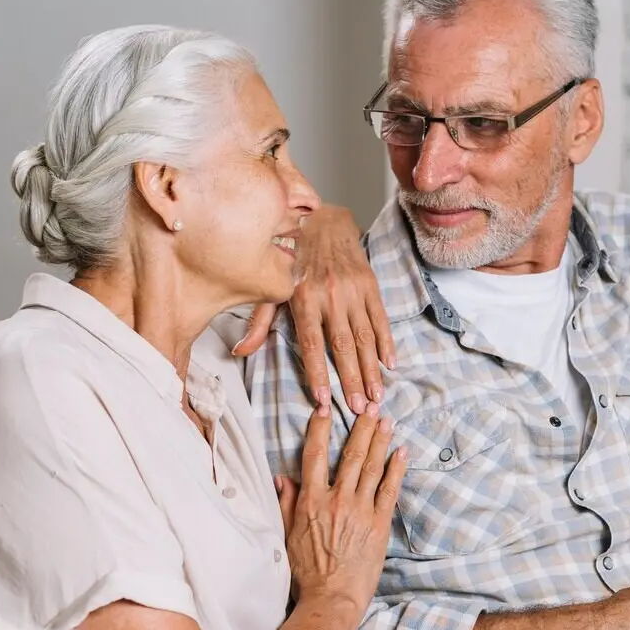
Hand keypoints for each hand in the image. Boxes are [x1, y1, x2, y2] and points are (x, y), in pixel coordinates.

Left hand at [234, 204, 395, 414]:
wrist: (323, 220)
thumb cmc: (293, 258)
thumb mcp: (271, 288)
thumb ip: (258, 322)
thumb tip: (239, 352)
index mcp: (302, 298)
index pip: (311, 344)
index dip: (318, 374)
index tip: (324, 401)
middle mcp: (329, 295)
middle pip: (342, 346)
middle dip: (352, 380)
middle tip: (360, 409)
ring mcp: (352, 290)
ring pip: (364, 337)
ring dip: (372, 369)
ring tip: (377, 396)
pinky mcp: (369, 284)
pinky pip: (379, 318)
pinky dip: (386, 342)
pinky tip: (390, 364)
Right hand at [280, 401, 406, 610]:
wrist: (332, 599)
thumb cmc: (307, 573)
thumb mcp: (287, 536)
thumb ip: (287, 504)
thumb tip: (282, 478)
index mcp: (312, 502)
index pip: (314, 456)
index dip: (319, 430)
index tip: (324, 409)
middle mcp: (337, 500)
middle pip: (350, 455)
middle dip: (361, 427)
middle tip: (369, 406)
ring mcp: (360, 511)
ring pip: (372, 467)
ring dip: (380, 441)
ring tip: (386, 420)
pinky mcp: (379, 524)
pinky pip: (390, 490)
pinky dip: (396, 469)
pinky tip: (401, 452)